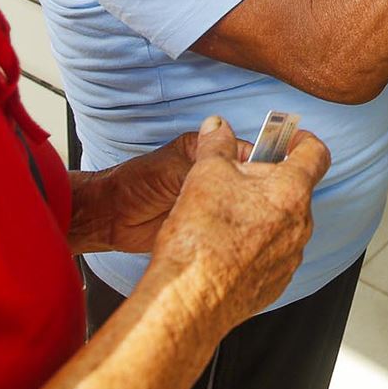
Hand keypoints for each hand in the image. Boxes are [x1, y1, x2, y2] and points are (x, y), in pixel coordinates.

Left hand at [91, 130, 253, 253]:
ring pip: (237, 206)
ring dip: (245, 215)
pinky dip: (233, 233)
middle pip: (246, 182)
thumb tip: (238, 172)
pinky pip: (225, 227)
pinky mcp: (203, 225)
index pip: (244, 154)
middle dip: (257, 194)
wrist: (110, 218)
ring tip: (257, 224)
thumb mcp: (173, 170)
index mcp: (203, 151)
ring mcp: (208, 201)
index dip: (262, 165)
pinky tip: (242, 237)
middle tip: (269, 206)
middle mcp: (209, 175)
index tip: (278, 179)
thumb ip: (204, 170)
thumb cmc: (133, 185)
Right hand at [144, 116, 330, 327]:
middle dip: (269, 181)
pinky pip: (272, 255)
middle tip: (236, 179)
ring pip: (283, 225)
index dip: (303, 140)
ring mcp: (290, 258)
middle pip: (294, 191)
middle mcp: (300, 226)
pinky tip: (224, 247)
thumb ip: (217, 144)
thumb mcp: (205, 173)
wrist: (190, 298)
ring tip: (224, 216)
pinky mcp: (275, 284)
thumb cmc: (202, 235)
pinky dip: (254, 246)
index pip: (316, 154)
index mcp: (291, 191)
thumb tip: (217, 126)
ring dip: (262, 214)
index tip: (290, 139)